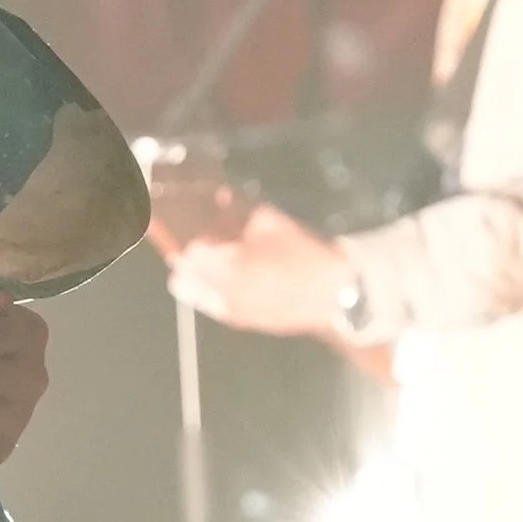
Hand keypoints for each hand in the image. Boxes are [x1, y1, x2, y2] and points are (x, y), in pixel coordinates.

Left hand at [165, 203, 352, 339]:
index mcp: (226, 268)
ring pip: (199, 297)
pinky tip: (227, 283)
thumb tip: (222, 200)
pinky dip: (214, 293)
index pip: (192, 253)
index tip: (208, 228)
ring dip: (198, 281)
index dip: (199, 238)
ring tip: (207, 269)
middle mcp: (221, 294)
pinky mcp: (245, 322)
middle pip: (187, 279)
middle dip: (190, 263)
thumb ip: (240, 212)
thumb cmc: (304, 254)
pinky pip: (216, 307)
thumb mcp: (271, 223)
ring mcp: (232, 312)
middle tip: (200, 250)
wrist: (336, 293)